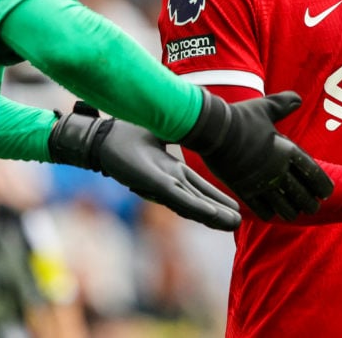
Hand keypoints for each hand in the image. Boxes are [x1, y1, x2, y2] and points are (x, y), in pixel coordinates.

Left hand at [49, 102, 240, 230]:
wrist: (103, 137)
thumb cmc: (125, 135)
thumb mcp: (160, 131)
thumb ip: (178, 130)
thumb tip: (193, 117)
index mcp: (170, 171)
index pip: (198, 187)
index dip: (216, 197)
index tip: (234, 205)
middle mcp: (168, 181)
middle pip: (200, 200)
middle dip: (219, 212)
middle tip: (238, 223)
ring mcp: (162, 185)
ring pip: (193, 205)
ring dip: (213, 216)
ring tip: (233, 224)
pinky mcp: (154, 185)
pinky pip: (180, 199)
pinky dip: (197, 207)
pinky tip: (213, 215)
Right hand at [178, 90, 333, 219]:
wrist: (213, 129)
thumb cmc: (240, 117)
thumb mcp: (265, 107)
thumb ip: (283, 104)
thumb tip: (299, 98)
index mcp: (287, 150)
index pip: (313, 173)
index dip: (322, 185)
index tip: (326, 192)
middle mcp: (278, 170)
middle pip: (302, 195)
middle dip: (309, 203)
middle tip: (313, 207)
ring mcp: (261, 182)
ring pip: (284, 207)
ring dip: (291, 212)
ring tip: (294, 214)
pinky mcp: (244, 190)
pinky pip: (261, 209)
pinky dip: (269, 213)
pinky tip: (271, 213)